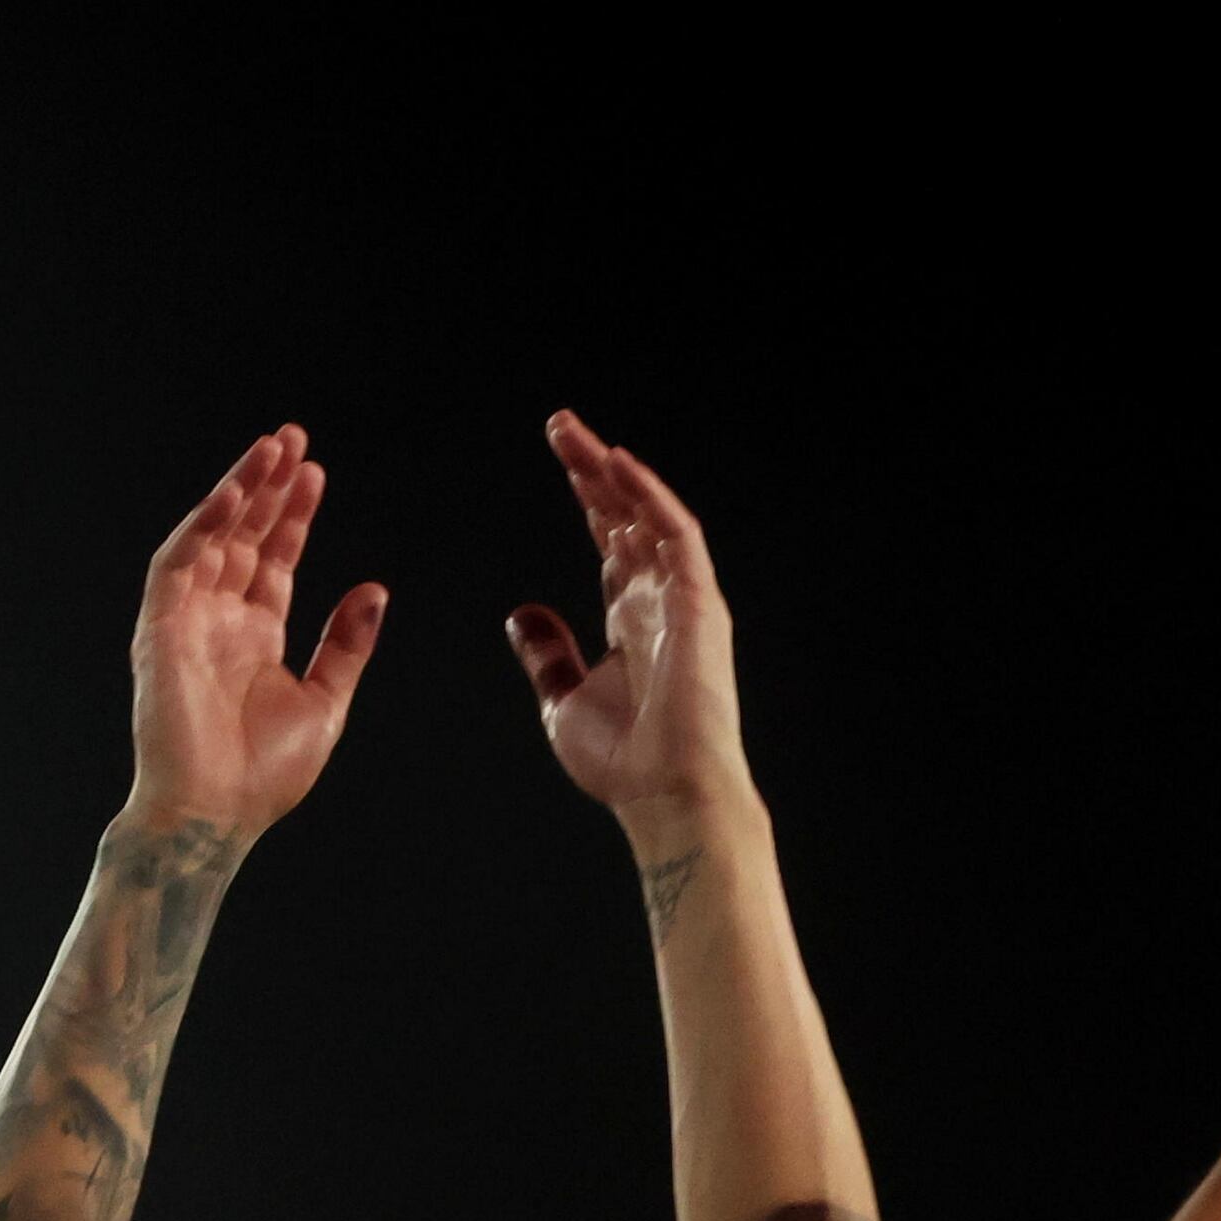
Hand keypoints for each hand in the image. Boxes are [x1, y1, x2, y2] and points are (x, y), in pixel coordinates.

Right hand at [127, 427, 384, 840]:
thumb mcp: (325, 702)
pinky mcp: (158, 632)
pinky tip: (230, 494)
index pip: (272, 561)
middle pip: (242, 539)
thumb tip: (374, 588)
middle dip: (266, 488)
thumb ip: (344, 644)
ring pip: (210, 540)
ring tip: (268, 448)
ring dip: (236, 492)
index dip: (292, 516)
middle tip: (291, 438)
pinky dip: (201, 527)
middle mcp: (217, 624)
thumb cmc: (262, 777)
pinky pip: (176, 566)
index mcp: (253, 640)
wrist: (212, 819)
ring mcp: (185, 624)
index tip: (314, 473)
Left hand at [505, 411, 749, 827]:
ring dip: (613, 472)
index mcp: (633, 620)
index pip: (612, 543)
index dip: (589, 501)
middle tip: (559, 426)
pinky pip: (676, 536)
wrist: (664, 794)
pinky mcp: (699, 604)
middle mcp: (661, 600)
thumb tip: (521, 613)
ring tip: (573, 433)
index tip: (563, 462)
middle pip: (626, 518)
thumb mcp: (563, 700)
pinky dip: (648, 498)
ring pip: (649, 516)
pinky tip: (617, 467)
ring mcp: (684, 599)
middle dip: (594, 472)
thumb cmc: (623, 760)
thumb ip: (548, 654)